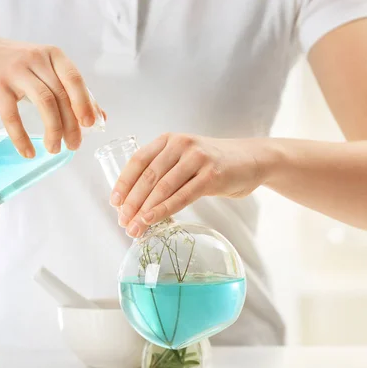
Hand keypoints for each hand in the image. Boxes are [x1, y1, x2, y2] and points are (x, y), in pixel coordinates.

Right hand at [0, 33, 102, 157]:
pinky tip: (28, 151)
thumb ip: (71, 91)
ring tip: (54, 148)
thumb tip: (100, 117)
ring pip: (43, 103)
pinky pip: (12, 115)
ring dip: (53, 130)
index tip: (91, 125)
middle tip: (73, 145)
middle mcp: (36, 59)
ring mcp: (15, 71)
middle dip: (70, 124)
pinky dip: (21, 137)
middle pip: (60, 95)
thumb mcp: (45, 71)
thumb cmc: (16, 65)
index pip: (74, 79)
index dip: (85, 102)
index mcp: (53, 56)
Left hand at [109, 133, 275, 236]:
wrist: (252, 159)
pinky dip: (164, 210)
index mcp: (169, 139)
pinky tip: (152, 221)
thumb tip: (136, 202)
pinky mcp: (211, 176)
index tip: (114, 203)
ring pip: (162, 188)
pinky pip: (182, 196)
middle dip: (132, 202)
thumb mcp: (185, 158)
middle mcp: (181, 144)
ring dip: (145, 211)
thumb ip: (164, 170)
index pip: (138, 161)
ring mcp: (197, 159)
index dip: (123, 183)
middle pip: (148, 176)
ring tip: (134, 228)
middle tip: (123, 222)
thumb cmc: (214, 163)